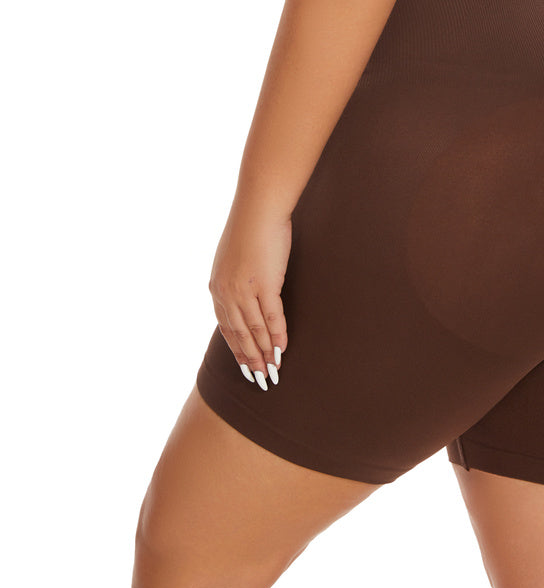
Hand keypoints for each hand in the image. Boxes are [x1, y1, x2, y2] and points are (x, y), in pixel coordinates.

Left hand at [208, 207, 290, 390]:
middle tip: (259, 379)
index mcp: (217, 287)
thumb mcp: (234, 258)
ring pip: (254, 330)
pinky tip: (282, 349)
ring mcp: (244, 290)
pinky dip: (277, 335)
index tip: (245, 365)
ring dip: (264, 353)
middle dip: (249, 359)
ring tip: (272, 370)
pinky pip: (271, 317)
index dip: (237, 349)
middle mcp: (226, 292)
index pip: (226, 327)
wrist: (259, 209)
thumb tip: (247, 290)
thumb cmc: (251, 227)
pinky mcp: (264, 284)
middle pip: (238, 334)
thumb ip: (237, 279)